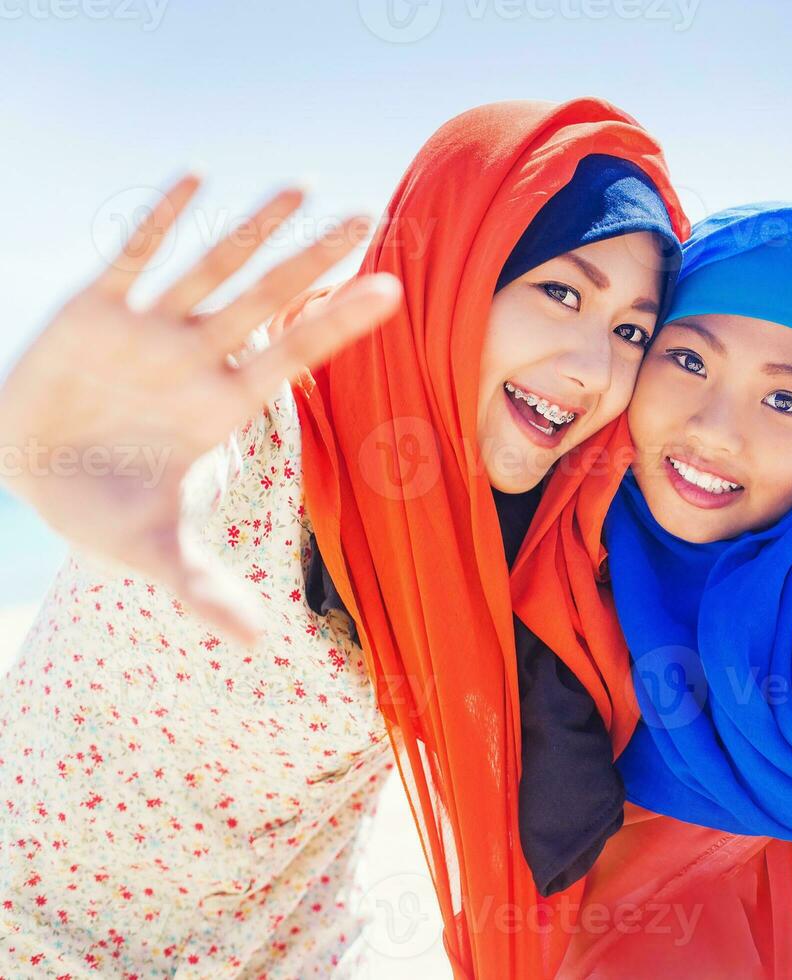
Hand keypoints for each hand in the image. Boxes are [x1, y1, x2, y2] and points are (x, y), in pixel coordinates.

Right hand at [0, 174, 401, 643]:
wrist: (24, 471)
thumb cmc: (100, 508)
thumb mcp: (151, 550)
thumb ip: (202, 588)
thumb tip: (256, 645)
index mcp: (221, 407)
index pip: (292, 357)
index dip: (338, 324)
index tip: (392, 290)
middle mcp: (195, 358)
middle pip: (265, 301)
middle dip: (311, 262)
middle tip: (365, 217)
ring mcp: (148, 330)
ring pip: (209, 268)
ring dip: (249, 229)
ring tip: (298, 188)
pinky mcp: (93, 311)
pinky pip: (131, 258)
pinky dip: (158, 222)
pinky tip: (194, 179)